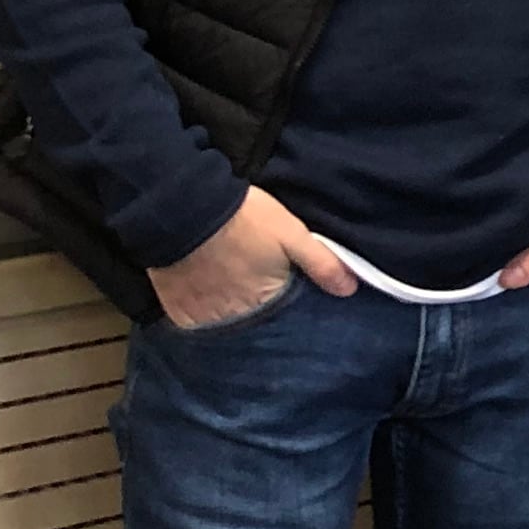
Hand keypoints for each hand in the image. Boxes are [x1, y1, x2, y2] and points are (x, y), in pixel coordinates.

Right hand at [151, 186, 353, 328]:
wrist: (187, 207)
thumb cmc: (244, 218)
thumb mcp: (291, 233)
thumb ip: (322, 263)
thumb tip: (350, 290)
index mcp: (267, 302)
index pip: (281, 313)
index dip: (281, 296)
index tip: (276, 282)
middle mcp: (235, 318)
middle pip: (251, 319)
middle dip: (253, 305)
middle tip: (247, 278)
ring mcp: (203, 318)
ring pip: (222, 321)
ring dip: (226, 308)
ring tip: (224, 281)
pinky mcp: (178, 313)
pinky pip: (192, 321)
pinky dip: (199, 309)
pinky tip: (202, 287)